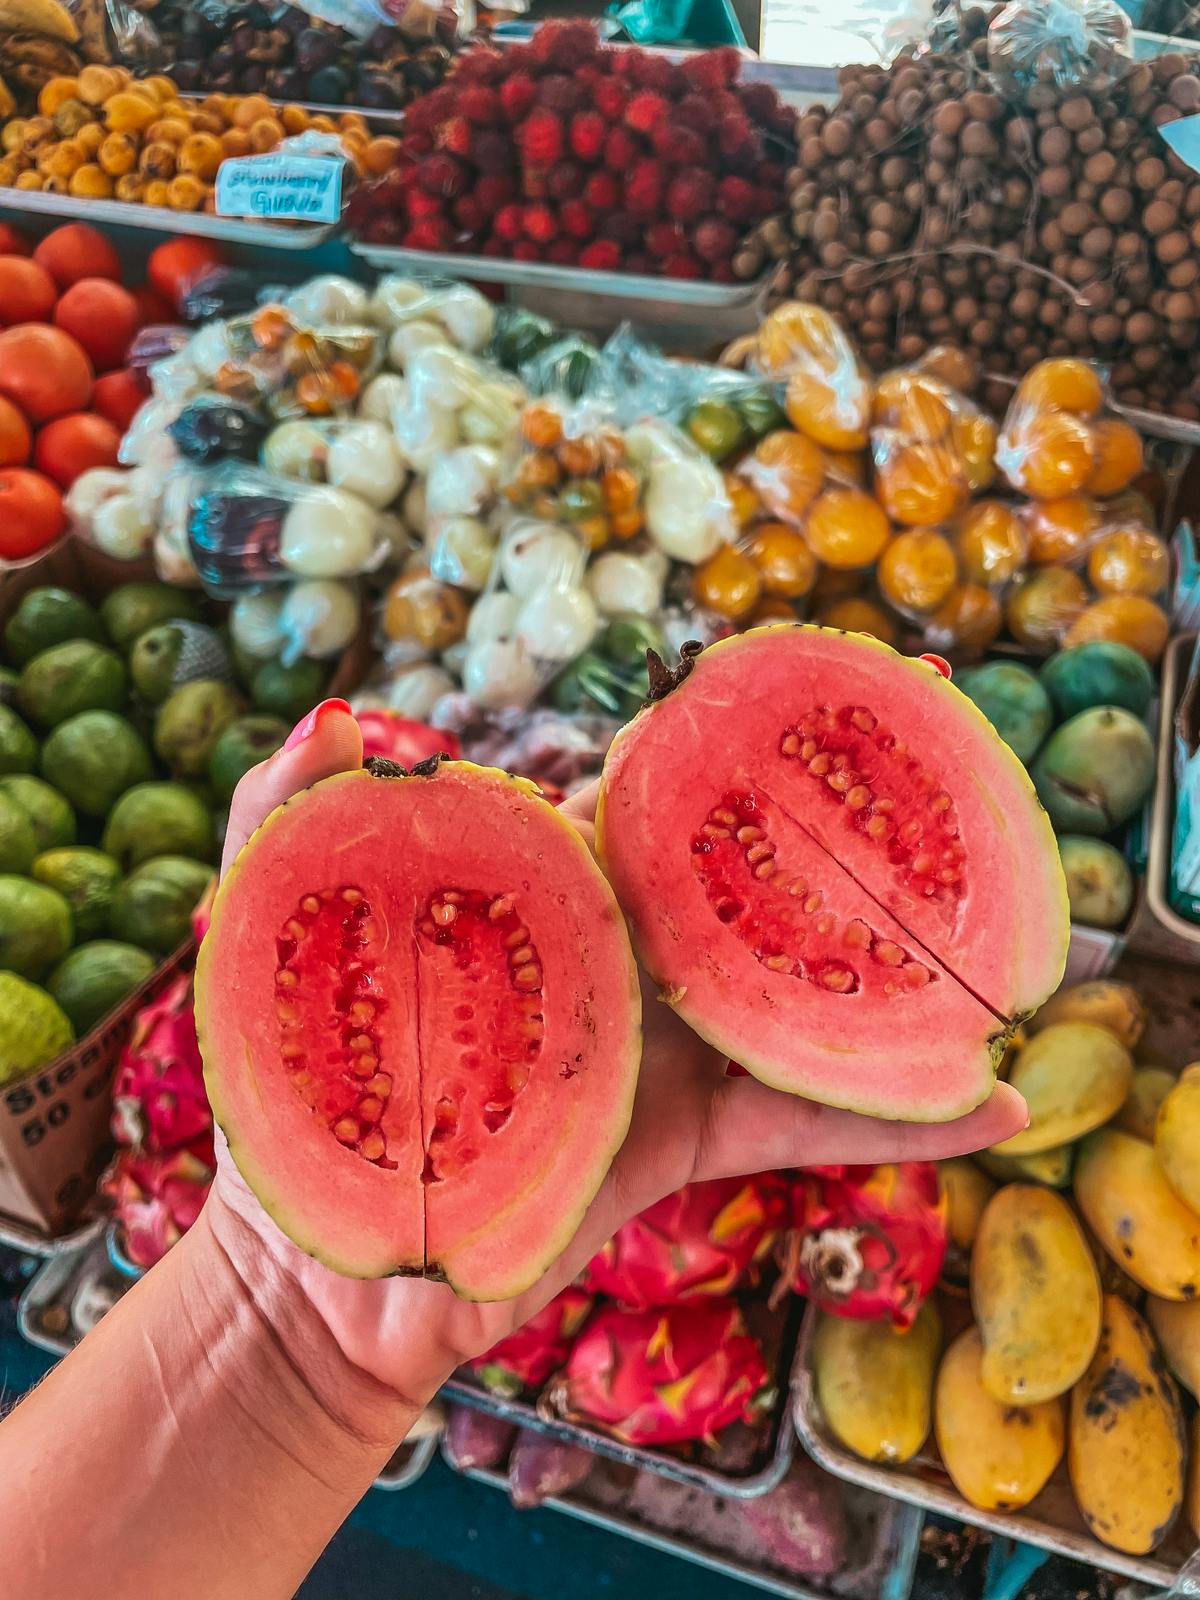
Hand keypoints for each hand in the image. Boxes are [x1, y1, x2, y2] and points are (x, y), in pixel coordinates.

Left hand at [206, 699, 1025, 1409]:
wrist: (317, 1272)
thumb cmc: (293, 1096)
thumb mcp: (269, 947)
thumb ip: (282, 826)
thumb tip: (328, 721)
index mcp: (547, 898)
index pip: (648, 806)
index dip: (722, 753)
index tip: (804, 699)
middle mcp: (620, 961)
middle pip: (750, 889)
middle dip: (842, 844)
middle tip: (944, 791)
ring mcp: (660, 1051)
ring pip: (796, 1000)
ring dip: (895, 977)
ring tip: (1001, 945)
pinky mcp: (681, 1144)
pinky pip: (798, 1124)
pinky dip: (891, 1119)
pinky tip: (989, 1103)